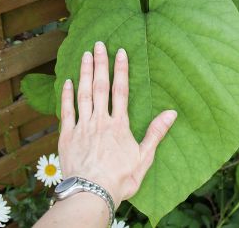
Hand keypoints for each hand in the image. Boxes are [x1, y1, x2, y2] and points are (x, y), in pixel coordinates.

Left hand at [58, 41, 176, 207]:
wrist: (92, 194)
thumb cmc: (120, 178)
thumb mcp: (144, 157)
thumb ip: (156, 133)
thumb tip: (171, 113)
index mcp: (118, 124)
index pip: (120, 90)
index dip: (120, 70)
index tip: (120, 52)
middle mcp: (100, 120)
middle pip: (100, 86)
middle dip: (100, 63)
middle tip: (98, 44)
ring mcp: (82, 126)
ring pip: (83, 94)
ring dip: (84, 73)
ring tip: (85, 55)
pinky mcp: (67, 136)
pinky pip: (66, 111)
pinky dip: (67, 96)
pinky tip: (67, 82)